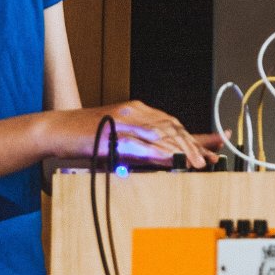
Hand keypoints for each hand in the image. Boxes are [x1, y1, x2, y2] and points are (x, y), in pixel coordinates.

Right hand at [44, 101, 223, 168]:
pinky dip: (159, 152)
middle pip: (173, 127)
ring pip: (162, 134)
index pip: (174, 123)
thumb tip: (167, 159)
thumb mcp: (120, 140)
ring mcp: (125, 120)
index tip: (219, 143)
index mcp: (139, 111)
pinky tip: (172, 160)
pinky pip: (141, 142)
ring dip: (182, 150)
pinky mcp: (114, 131)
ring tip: (198, 163)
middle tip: (211, 159)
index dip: (198, 135)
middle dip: (195, 144)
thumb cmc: (86, 137)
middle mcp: (136, 112)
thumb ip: (144, 147)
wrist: (55, 129)